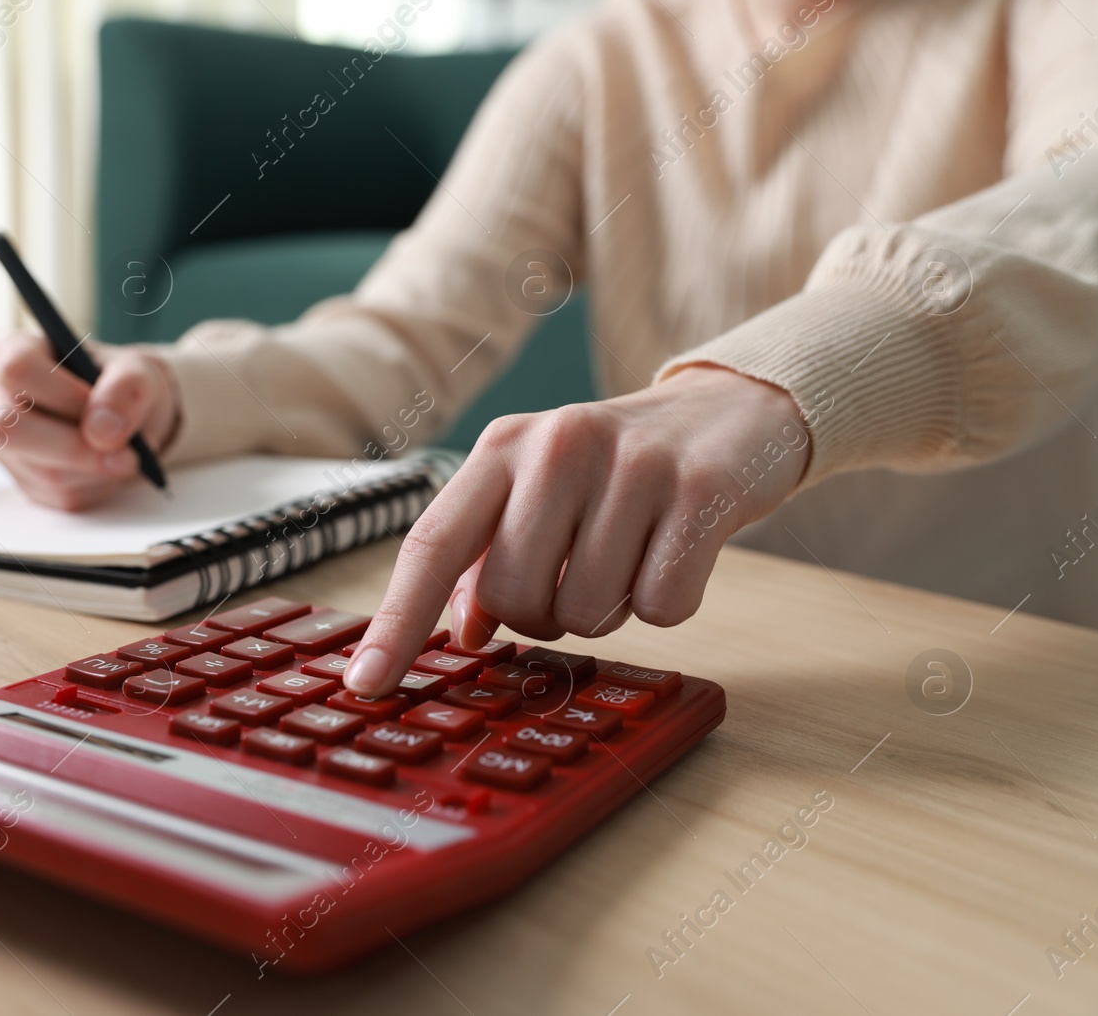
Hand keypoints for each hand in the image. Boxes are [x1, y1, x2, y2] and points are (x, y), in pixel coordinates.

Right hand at [0, 332, 178, 509]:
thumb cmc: (122, 384)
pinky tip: (108, 467)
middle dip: (75, 447)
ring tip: (128, 454)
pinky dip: (97, 486)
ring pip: (43, 470)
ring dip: (97, 470)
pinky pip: (60, 495)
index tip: (102, 410)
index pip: (18, 369)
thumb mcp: (138, 372)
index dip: (62, 394)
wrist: (127, 417)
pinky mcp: (25, 481)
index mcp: (16, 353)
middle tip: (128, 456)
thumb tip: (102, 431)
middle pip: (9, 428)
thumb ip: (126, 389)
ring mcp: (5, 444)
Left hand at [343, 366, 809, 695]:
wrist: (731, 411)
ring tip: (629, 555)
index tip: (366, 685)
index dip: (396, 622)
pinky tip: (674, 553)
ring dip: (608, 609)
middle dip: (543, 616)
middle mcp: (559, 445)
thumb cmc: (616, 469)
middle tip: (576, 575)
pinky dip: (666, 603)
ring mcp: (632, 466)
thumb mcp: (537, 491)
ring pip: (587, 613)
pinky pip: (661, 609)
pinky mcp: (699, 492)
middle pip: (514, 598)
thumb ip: (487, 553)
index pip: (430, 545)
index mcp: (503, 446)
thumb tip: (464, 630)